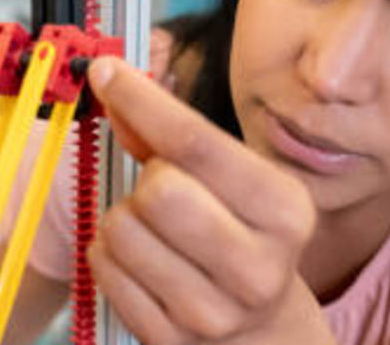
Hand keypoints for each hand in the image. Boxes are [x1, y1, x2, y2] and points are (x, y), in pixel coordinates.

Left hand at [84, 57, 329, 343]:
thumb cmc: (243, 239)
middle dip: (145, 179)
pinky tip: (139, 258)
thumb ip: (174, 137)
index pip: (195, 143)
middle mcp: (257, 266)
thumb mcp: (235, 185)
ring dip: (122, 218)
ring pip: (122, 231)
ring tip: (150, 229)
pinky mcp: (168, 339)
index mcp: (284, 211)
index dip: (142, 99)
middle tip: (160, 189)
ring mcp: (212, 311)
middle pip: (158, 191)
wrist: (262, 332)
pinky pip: (105, 268)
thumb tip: (116, 87)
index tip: (108, 73)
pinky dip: (107, 252)